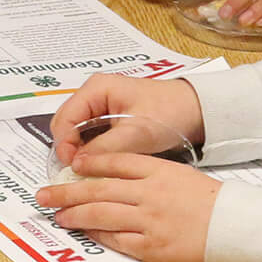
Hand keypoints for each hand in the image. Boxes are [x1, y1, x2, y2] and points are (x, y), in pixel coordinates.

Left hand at [33, 152, 221, 261]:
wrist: (240, 229)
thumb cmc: (213, 202)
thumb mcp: (181, 176)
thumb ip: (148, 174)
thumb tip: (113, 178)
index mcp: (158, 171)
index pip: (115, 162)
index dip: (89, 163)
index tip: (71, 164)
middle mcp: (149, 193)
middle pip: (98, 189)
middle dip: (66, 191)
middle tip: (43, 194)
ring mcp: (150, 221)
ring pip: (101, 214)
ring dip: (75, 214)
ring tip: (58, 214)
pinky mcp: (154, 247)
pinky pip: (117, 239)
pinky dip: (97, 234)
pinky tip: (84, 231)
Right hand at [48, 75, 203, 161]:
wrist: (197, 109)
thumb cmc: (170, 111)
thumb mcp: (137, 132)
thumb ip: (105, 148)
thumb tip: (79, 165)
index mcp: (95, 89)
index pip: (64, 119)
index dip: (64, 144)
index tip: (71, 167)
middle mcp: (94, 95)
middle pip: (66, 125)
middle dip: (69, 149)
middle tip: (77, 172)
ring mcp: (100, 106)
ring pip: (77, 132)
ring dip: (81, 151)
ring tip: (88, 171)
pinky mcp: (110, 119)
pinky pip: (91, 136)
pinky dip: (92, 150)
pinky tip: (99, 164)